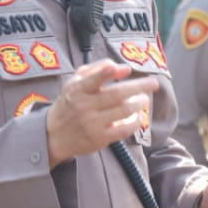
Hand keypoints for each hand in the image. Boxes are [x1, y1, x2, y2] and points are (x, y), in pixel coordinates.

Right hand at [45, 60, 159, 167]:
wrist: (54, 135)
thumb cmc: (70, 103)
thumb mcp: (75, 82)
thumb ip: (97, 70)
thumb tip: (123, 69)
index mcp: (77, 90)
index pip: (92, 79)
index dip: (107, 73)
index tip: (124, 69)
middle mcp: (84, 106)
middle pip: (117, 94)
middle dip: (139, 87)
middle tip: (154, 84)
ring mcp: (92, 124)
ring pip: (124, 111)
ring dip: (139, 103)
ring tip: (143, 99)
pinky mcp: (99, 139)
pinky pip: (124, 129)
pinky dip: (136, 121)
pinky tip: (138, 116)